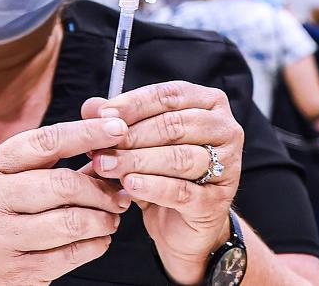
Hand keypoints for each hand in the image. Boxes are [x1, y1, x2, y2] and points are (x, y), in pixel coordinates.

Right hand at [0, 117, 132, 285]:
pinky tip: (98, 239)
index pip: (44, 143)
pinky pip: (71, 255)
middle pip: (62, 185)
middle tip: (119, 193)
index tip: (116, 128)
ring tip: (110, 218)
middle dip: (100, 188)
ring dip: (103, 219)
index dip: (85, 133)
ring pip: (71, 223)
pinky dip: (95, 245)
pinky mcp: (16, 273)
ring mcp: (0, 238)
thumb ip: (42, 163)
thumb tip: (101, 145)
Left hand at [82, 81, 242, 284]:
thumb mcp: (140, 142)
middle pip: (174, 125)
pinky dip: (152, 186)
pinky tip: (129, 185)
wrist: (183, 223)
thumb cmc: (163, 171)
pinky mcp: (217, 200)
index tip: (102, 115)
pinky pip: (181, 190)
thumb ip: (118, 121)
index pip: (168, 95)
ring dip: (137, 161)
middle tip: (99, 146)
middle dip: (131, 135)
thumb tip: (91, 106)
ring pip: (178, 157)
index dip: (133, 104)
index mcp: (209, 103)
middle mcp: (224, 129)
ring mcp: (227, 165)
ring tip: (107, 165)